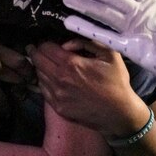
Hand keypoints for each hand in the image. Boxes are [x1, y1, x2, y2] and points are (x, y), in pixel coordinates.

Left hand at [30, 38, 146, 137]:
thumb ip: (86, 42)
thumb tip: (66, 44)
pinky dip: (44, 81)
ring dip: (40, 67)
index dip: (43, 43)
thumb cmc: (116, 82)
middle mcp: (60, 79)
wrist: (120, 113)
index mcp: (71, 64)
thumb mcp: (109, 54)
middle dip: (35, 52)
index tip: (44, 42)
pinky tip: (50, 78)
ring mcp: (58, 95)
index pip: (45, 48)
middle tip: (35, 48)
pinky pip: (43, 90)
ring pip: (38, 74)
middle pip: (37, 60)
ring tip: (45, 63)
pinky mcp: (58, 107)